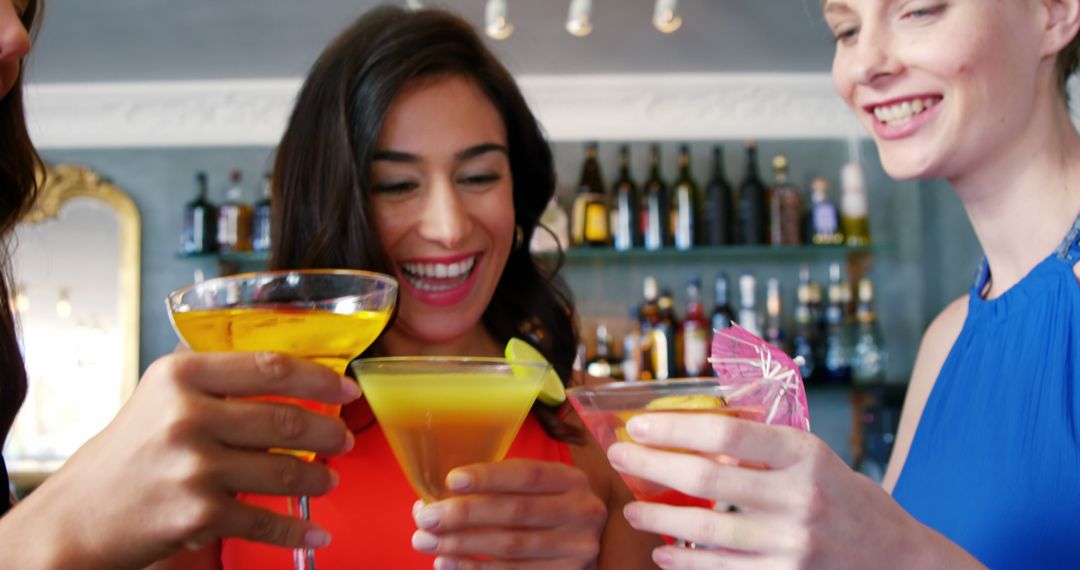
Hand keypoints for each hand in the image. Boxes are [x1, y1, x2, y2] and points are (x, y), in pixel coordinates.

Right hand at [3, 351, 358, 568]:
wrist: (78, 516)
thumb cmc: (128, 453)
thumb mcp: (161, 397)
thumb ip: (218, 382)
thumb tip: (294, 378)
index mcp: (181, 375)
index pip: (269, 366)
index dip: (319, 378)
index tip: (346, 387)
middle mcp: (187, 416)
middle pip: (286, 420)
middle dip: (329, 433)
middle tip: (344, 439)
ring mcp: (194, 466)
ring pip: (284, 470)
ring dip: (318, 478)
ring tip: (328, 478)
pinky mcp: (198, 513)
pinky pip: (266, 519)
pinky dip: (297, 528)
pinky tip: (314, 528)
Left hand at [410, 459, 606, 568]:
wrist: (587, 543)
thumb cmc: (548, 508)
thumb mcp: (540, 489)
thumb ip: (499, 488)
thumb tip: (434, 498)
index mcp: (572, 480)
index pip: (527, 474)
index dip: (488, 477)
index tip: (451, 480)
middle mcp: (581, 512)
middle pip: (515, 512)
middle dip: (464, 514)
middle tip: (425, 517)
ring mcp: (576, 549)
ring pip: (510, 546)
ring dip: (461, 545)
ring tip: (425, 541)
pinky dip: (474, 569)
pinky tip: (446, 563)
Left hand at [606, 413, 959, 568]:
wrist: (900, 560)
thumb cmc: (844, 499)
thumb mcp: (813, 460)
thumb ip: (762, 450)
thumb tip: (691, 436)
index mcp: (805, 454)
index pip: (726, 431)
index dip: (675, 427)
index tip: (637, 424)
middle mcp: (800, 498)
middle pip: (705, 480)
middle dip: (650, 466)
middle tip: (618, 457)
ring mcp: (793, 544)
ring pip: (705, 531)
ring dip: (657, 519)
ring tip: (630, 512)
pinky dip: (685, 563)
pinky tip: (664, 553)